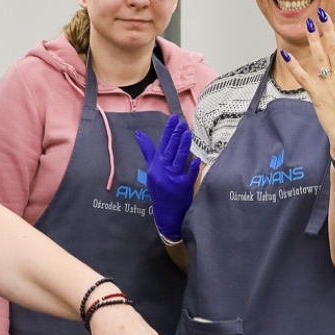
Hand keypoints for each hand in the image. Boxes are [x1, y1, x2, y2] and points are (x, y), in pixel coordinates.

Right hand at [136, 115, 199, 238]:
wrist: (166, 215)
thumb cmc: (159, 191)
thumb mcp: (151, 171)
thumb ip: (148, 152)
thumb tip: (138, 133)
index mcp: (155, 166)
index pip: (161, 144)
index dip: (168, 131)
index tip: (173, 118)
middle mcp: (162, 171)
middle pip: (170, 149)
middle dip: (176, 134)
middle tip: (182, 122)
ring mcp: (173, 179)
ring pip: (179, 158)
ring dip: (183, 145)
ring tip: (188, 133)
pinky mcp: (183, 188)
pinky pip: (189, 175)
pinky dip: (192, 167)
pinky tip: (196, 159)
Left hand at [280, 8, 334, 167]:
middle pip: (334, 48)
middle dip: (327, 29)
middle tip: (322, 13)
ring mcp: (328, 86)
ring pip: (319, 58)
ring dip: (313, 40)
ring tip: (308, 24)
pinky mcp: (316, 95)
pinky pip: (303, 78)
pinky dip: (294, 66)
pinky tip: (286, 54)